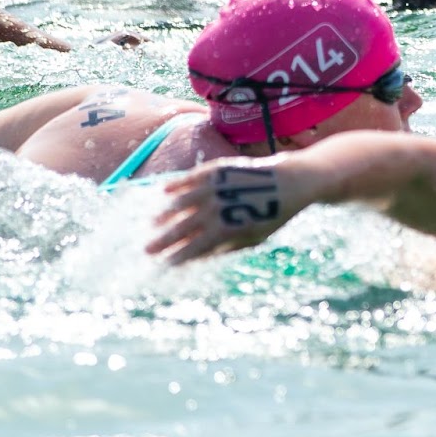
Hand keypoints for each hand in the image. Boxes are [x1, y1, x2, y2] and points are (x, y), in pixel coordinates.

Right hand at [146, 157, 307, 264]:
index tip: (163, 266)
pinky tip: (163, 193)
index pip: (193, 248)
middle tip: (146, 250)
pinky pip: (190, 178)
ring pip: (180, 203)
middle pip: (181, 229)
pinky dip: (175, 185)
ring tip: (152, 223)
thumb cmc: (271, 216)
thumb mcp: (251, 239)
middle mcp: (217, 210)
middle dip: (162, 241)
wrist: (289, 183)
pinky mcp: (217, 170)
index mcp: (225, 231)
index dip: (176, 258)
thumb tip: (198, 257)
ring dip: (164, 214)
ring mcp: (215, 188)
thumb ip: (224, 247)